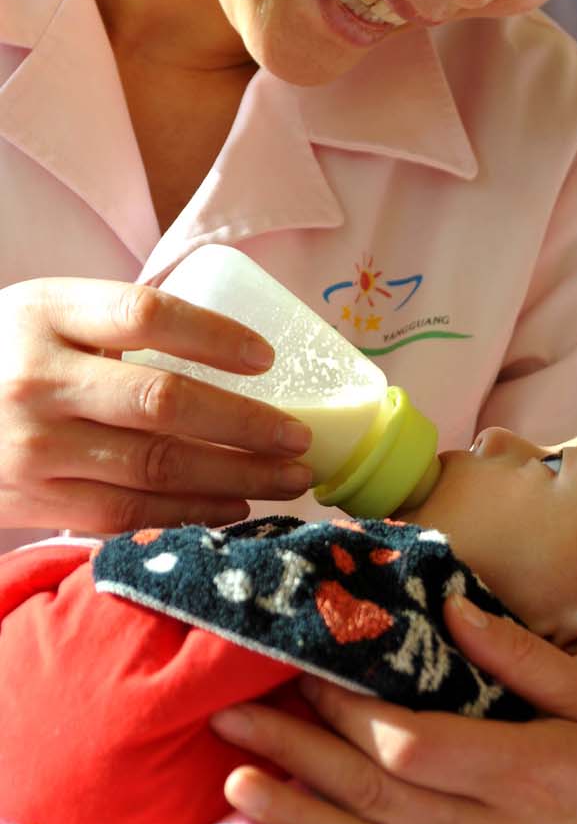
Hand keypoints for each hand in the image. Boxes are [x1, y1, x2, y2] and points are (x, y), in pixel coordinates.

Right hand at [0, 277, 313, 532]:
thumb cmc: (7, 352)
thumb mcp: (48, 311)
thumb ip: (119, 320)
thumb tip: (236, 344)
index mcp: (48, 312)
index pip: (146, 315)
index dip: (215, 336)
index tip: (267, 358)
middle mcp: (39, 379)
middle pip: (163, 401)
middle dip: (247, 425)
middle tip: (300, 438)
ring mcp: (33, 446)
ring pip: (154, 467)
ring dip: (234, 477)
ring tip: (287, 477)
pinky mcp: (32, 500)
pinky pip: (126, 512)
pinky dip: (188, 512)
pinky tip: (232, 507)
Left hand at [212, 594, 576, 823]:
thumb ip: (523, 656)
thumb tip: (453, 607)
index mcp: (522, 772)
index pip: (412, 744)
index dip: (349, 712)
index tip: (304, 668)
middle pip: (373, 792)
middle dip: (297, 751)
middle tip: (232, 712)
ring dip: (294, 816)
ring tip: (234, 783)